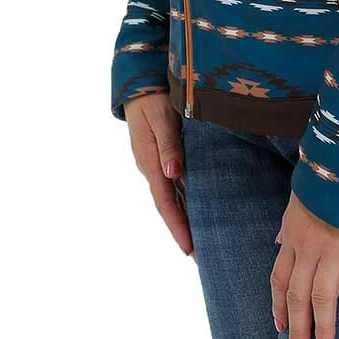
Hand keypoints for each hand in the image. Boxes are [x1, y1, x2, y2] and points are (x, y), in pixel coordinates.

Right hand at [124, 92, 192, 255]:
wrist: (139, 83)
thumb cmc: (153, 98)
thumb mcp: (161, 118)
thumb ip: (168, 145)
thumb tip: (172, 174)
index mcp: (150, 162)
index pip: (165, 202)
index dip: (177, 226)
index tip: (189, 248)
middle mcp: (152, 167)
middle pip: (168, 205)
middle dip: (181, 229)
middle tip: (198, 255)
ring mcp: (155, 162)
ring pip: (170, 196)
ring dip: (182, 217)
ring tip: (198, 238)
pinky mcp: (162, 154)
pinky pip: (173, 183)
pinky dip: (183, 199)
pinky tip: (194, 206)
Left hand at [271, 190, 338, 338]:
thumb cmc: (322, 178)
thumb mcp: (296, 199)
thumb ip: (288, 223)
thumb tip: (278, 239)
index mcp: (293, 237)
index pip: (280, 279)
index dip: (278, 306)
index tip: (279, 326)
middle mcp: (309, 248)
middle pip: (298, 296)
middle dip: (297, 328)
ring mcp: (334, 249)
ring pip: (323, 296)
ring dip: (324, 326)